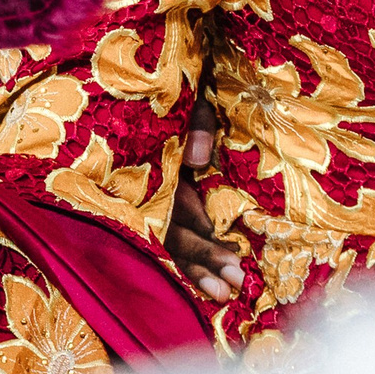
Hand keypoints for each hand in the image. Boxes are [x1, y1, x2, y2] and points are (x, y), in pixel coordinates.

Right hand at [165, 94, 243, 302]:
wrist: (141, 78)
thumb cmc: (172, 90)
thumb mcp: (185, 99)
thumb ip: (196, 124)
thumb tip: (201, 160)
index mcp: (157, 164)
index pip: (178, 210)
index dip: (204, 239)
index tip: (233, 259)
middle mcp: (148, 187)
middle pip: (173, 234)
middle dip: (204, 261)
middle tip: (233, 285)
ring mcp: (147, 197)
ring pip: (167, 242)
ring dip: (194, 270)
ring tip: (222, 295)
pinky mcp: (152, 201)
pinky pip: (164, 239)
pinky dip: (184, 263)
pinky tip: (202, 285)